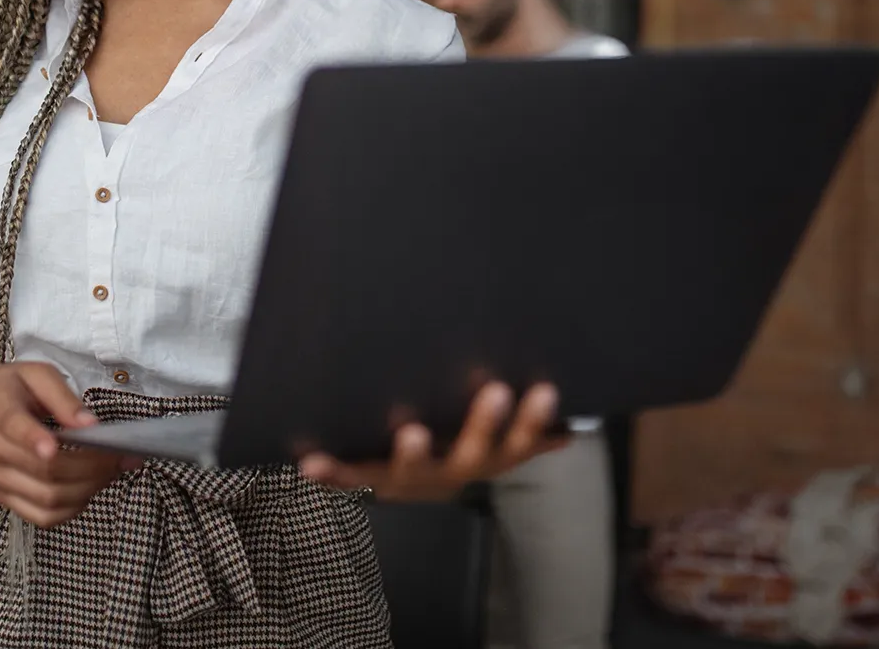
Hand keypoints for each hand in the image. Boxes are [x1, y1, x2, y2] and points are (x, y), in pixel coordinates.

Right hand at [0, 362, 132, 527]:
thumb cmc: (14, 389)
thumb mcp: (38, 374)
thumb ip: (63, 397)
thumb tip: (90, 426)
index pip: (12, 425)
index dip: (33, 438)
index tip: (54, 447)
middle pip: (43, 469)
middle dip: (90, 466)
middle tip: (120, 455)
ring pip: (47, 499)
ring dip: (88, 489)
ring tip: (110, 470)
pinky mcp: (4, 497)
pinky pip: (43, 517)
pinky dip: (74, 507)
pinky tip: (89, 487)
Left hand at [297, 381, 564, 500]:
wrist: (399, 489)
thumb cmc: (449, 450)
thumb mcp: (491, 445)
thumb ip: (525, 437)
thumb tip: (568, 430)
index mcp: (482, 460)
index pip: (517, 443)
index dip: (532, 421)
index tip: (544, 389)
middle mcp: (449, 473)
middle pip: (474, 455)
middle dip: (485, 423)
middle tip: (497, 389)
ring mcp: (408, 480)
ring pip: (413, 471)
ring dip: (414, 453)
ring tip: (413, 433)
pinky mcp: (367, 481)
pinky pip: (347, 479)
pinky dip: (329, 473)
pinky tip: (310, 462)